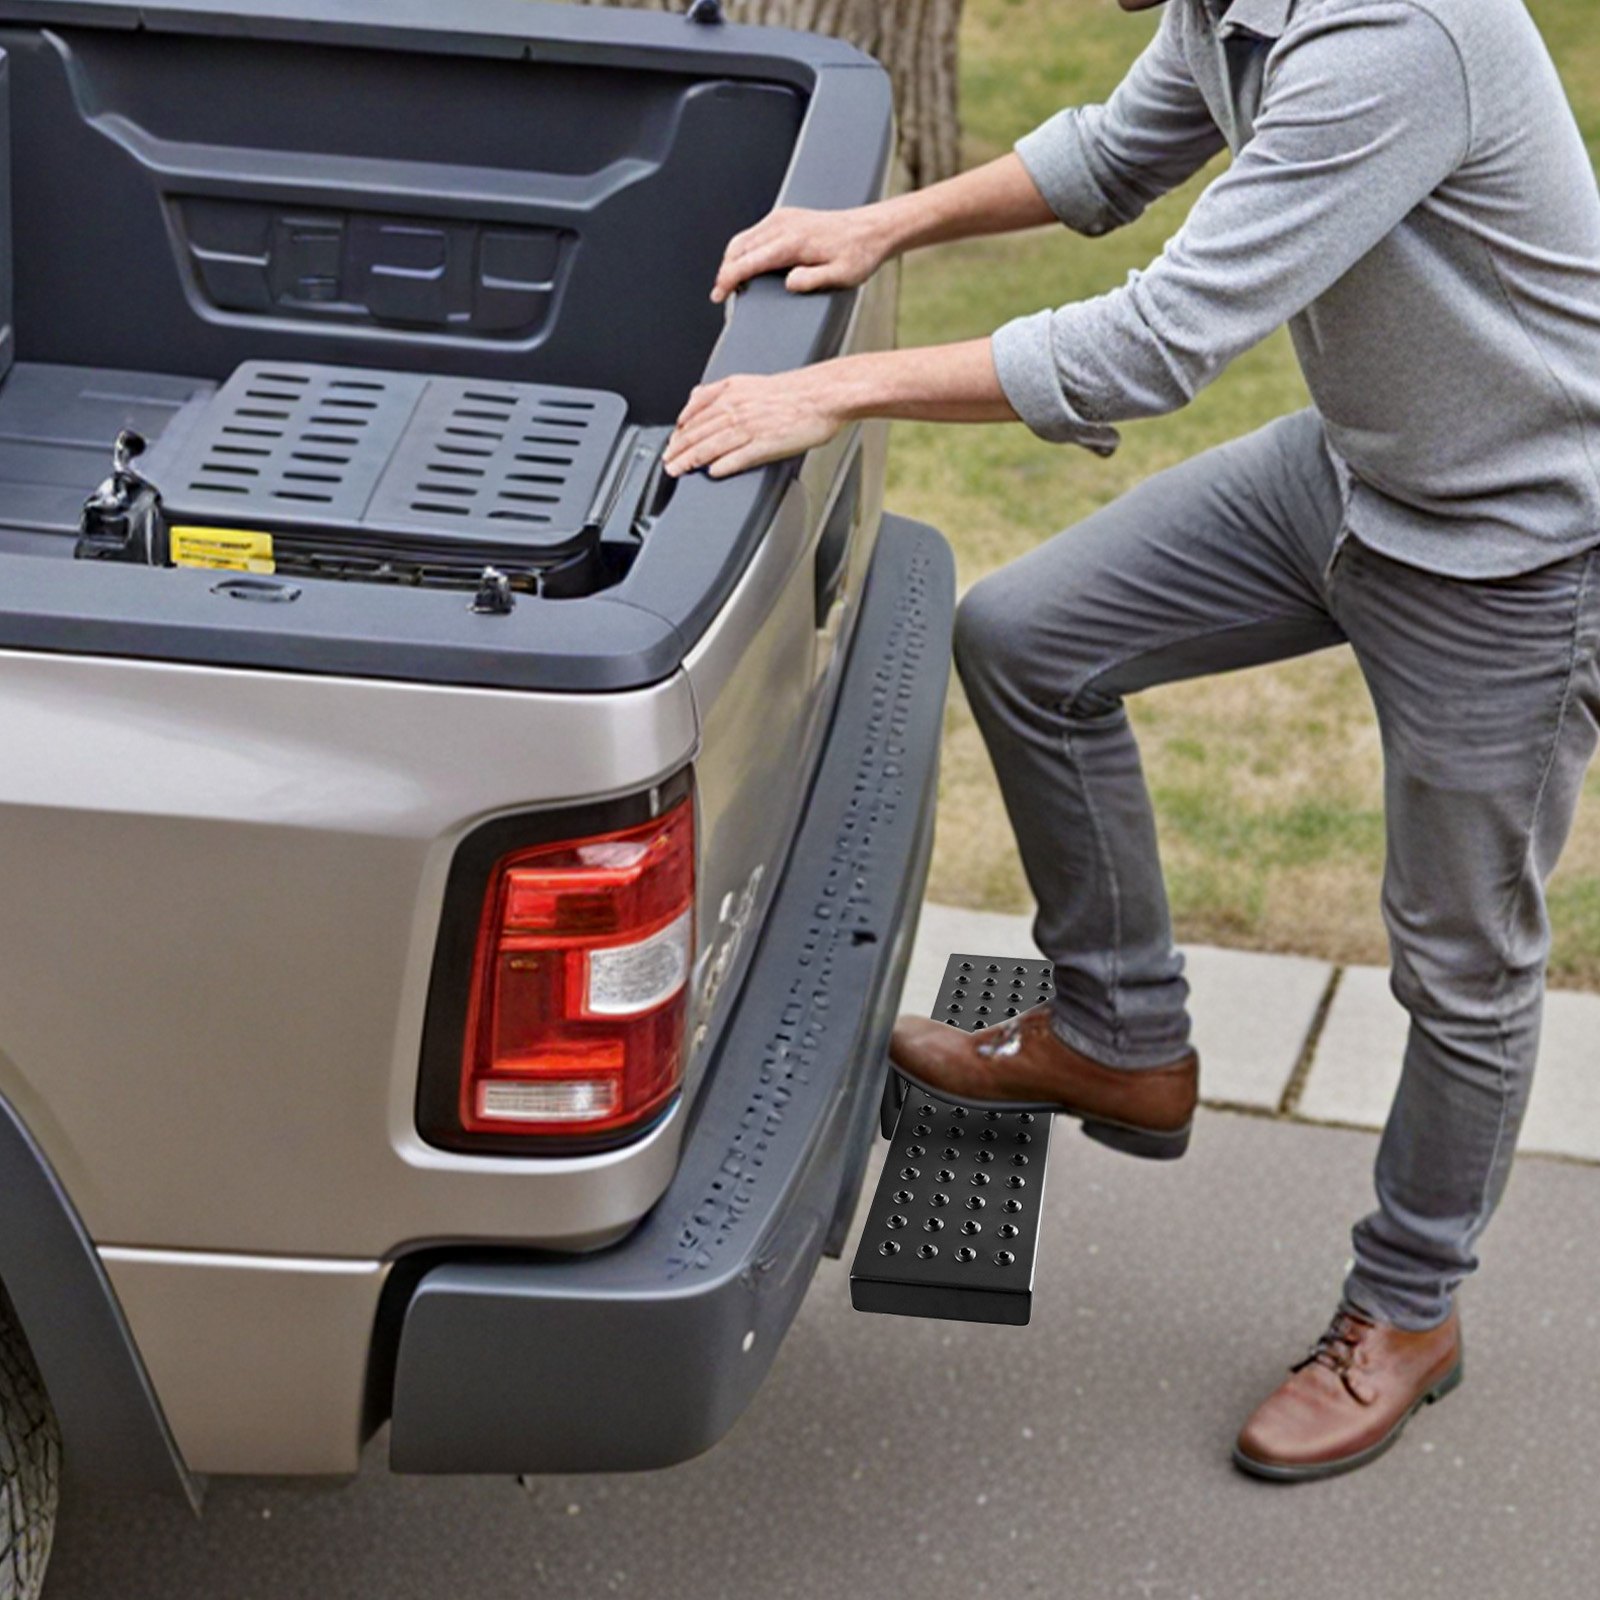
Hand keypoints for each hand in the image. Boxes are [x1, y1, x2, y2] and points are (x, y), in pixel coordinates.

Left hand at [663, 366, 851, 479]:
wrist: (823, 395)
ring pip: (710, 446)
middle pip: (697, 432)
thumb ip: (720, 390)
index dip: (678, 432)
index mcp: (732, 392)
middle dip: (677, 450)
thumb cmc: (794, 392)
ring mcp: (749, 428)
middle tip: (666, 462)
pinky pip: (736, 458)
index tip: (670, 443)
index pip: (694, 415)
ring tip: (678, 470)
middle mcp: (736, 409)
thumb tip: (696, 397)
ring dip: (690, 460)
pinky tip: (711, 473)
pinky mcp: (764, 444)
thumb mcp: (749, 381)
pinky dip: (721, 466)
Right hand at [711, 205, 890, 304]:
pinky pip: (753, 234)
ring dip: (732, 262)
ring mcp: (782, 218)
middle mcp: (783, 225)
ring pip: (743, 240)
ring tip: (731, 286)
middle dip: (725, 273)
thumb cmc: (858, 255)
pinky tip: (746, 268)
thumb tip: (789, 283)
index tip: (718, 296)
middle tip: (721, 297)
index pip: (749, 261)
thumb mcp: (842, 276)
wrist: (870, 229)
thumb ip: (814, 280)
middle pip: (738, 248)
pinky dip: (743, 251)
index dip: (729, 279)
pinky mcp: (784, 217)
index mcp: (793, 241)